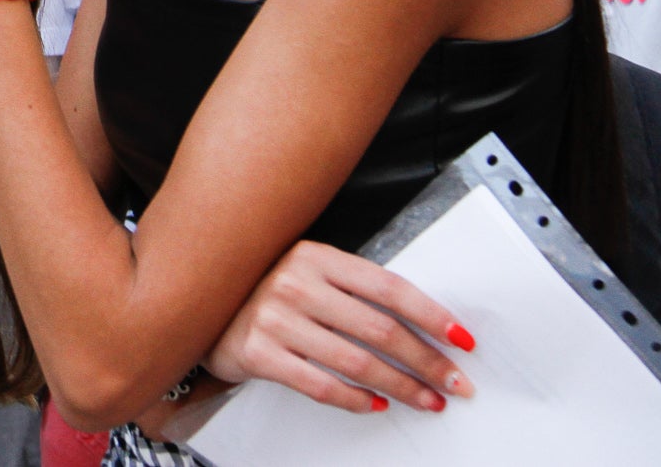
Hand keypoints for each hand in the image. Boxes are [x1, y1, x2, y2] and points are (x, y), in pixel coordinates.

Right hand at [206, 240, 475, 414]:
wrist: (199, 307)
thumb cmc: (263, 293)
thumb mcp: (306, 273)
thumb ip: (350, 290)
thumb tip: (421, 325)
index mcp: (314, 256)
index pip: (388, 287)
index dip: (432, 315)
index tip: (461, 340)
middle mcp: (294, 283)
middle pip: (379, 329)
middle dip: (427, 361)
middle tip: (455, 382)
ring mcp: (273, 318)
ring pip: (356, 362)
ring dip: (401, 387)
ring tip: (426, 400)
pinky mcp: (257, 352)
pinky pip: (320, 385)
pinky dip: (355, 400)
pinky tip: (375, 405)